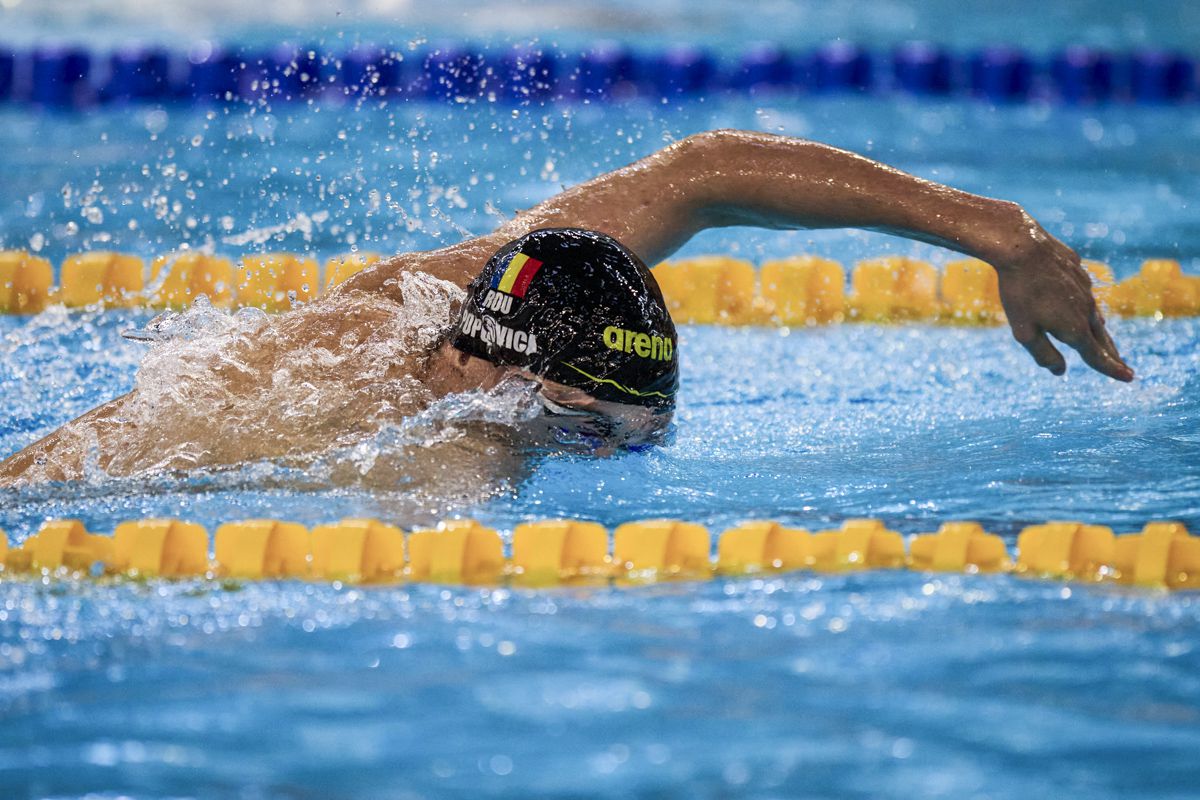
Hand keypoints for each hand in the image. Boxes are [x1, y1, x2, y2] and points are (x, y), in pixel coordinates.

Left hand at [995, 228, 1133, 381]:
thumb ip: (1043, 354)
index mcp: (1075, 328)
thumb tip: (1060, 371)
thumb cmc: (1019, 292)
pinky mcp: (1077, 271)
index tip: (1128, 378)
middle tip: (1122, 366)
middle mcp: (1086, 309)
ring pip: (1094, 315)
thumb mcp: (1024, 332)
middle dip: (1111, 354)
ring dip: (1099, 331)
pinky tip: (1084, 307)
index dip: (1112, 369)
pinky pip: (1084, 294)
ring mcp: (1084, 288)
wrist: (1022, 247)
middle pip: (1101, 338)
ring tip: (1103, 342)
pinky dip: (1086, 306)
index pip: (1097, 356)